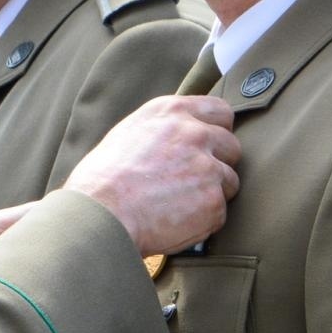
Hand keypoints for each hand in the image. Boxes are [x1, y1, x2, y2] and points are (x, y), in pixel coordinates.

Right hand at [62, 95, 238, 255]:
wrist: (99, 214)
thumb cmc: (102, 179)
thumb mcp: (130, 133)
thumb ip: (165, 128)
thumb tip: (184, 133)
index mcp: (172, 111)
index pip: (220, 110)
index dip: (217, 130)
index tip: (209, 145)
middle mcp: (194, 133)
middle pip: (231, 146)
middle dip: (218, 163)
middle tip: (191, 181)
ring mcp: (207, 167)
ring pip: (229, 181)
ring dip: (211, 194)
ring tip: (176, 205)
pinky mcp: (213, 200)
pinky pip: (219, 213)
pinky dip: (202, 222)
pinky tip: (174, 221)